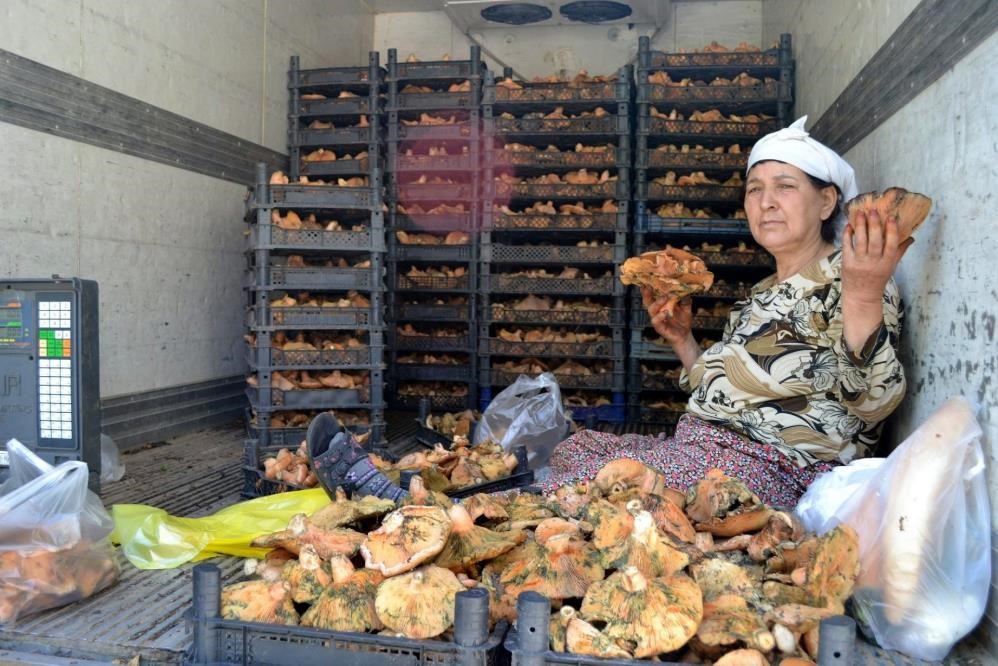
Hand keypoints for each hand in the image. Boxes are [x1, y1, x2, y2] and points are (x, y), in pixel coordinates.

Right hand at [641, 288, 692, 345]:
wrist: (685, 335)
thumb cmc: (682, 320)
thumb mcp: (686, 307)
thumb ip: (685, 300)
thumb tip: (686, 290)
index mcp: (660, 305)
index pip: (652, 296)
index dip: (648, 289)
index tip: (647, 281)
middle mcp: (656, 311)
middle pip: (647, 302)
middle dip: (646, 294)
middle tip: (648, 286)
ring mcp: (656, 319)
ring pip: (651, 310)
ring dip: (657, 303)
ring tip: (664, 298)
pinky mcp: (659, 327)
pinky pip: (656, 321)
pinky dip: (660, 316)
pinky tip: (665, 312)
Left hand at [841, 209, 912, 349]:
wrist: (861, 296)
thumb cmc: (878, 279)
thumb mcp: (891, 267)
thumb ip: (899, 251)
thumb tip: (911, 237)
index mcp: (887, 263)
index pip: (891, 245)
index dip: (891, 231)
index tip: (891, 218)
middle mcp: (874, 262)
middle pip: (875, 241)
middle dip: (874, 224)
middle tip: (872, 211)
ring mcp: (860, 263)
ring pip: (860, 241)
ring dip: (860, 226)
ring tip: (859, 213)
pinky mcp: (847, 263)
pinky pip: (847, 246)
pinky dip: (847, 235)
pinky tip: (849, 226)